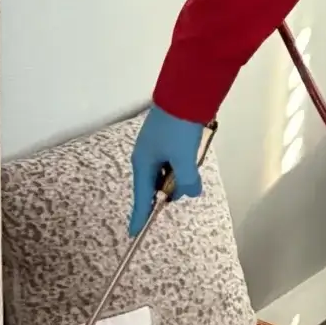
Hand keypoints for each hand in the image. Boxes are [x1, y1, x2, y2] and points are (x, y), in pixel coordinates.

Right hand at [129, 105, 204, 235]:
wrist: (185, 91)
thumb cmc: (179, 127)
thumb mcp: (184, 158)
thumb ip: (186, 180)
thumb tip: (189, 192)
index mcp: (143, 162)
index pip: (142, 196)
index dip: (141, 215)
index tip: (135, 232)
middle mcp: (146, 155)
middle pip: (153, 184)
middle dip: (164, 193)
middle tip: (176, 197)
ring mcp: (156, 145)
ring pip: (164, 171)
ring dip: (176, 178)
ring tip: (189, 178)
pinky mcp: (168, 137)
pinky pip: (171, 160)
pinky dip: (180, 166)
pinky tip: (190, 164)